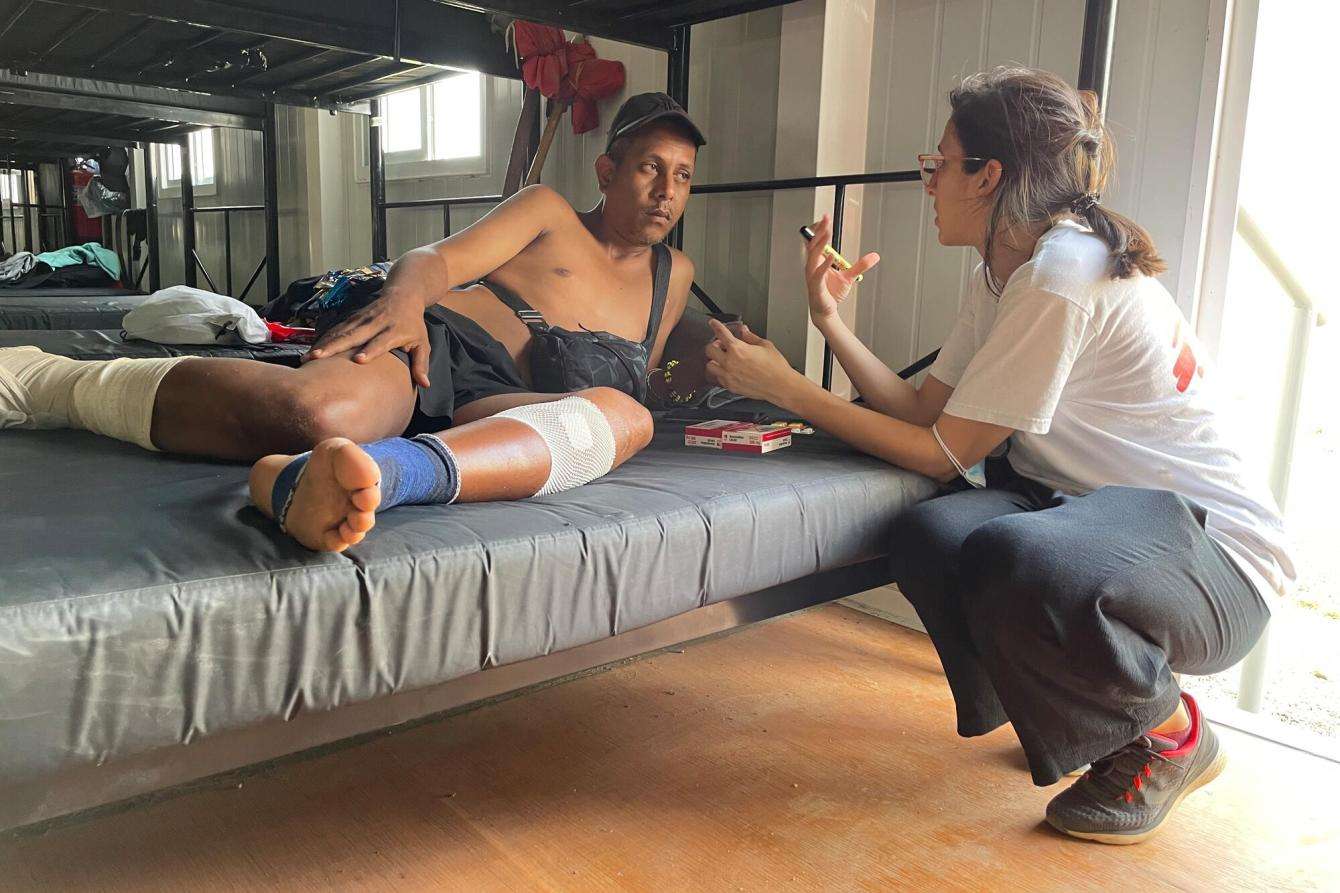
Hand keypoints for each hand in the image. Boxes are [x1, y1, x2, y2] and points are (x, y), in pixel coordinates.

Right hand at [304, 287, 431, 386]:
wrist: (404, 294)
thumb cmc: (413, 324)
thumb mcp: (423, 343)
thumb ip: (421, 364)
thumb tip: (425, 384)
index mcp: (394, 330)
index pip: (381, 341)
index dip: (371, 350)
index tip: (359, 360)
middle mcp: (376, 323)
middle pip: (353, 335)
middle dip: (334, 347)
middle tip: (317, 359)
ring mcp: (363, 319)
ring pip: (340, 331)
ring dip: (323, 344)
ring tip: (308, 357)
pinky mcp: (354, 317)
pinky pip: (337, 328)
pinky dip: (324, 338)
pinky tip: (312, 348)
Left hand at [703, 319, 797, 404]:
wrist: (781, 385)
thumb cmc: (776, 367)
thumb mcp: (765, 345)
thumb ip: (750, 337)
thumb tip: (744, 330)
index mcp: (738, 349)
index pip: (721, 333)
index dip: (716, 326)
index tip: (713, 323)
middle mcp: (730, 362)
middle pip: (709, 350)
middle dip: (714, 345)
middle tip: (721, 344)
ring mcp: (729, 375)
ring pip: (710, 366)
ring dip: (714, 360)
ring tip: (722, 359)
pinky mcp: (731, 386)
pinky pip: (718, 378)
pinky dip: (720, 373)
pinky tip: (728, 370)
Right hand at [802, 214, 878, 323]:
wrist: (825, 311)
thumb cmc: (830, 293)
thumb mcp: (849, 276)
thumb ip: (860, 265)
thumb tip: (875, 256)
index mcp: (818, 262)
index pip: (816, 241)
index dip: (820, 229)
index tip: (826, 218)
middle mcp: (812, 266)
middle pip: (813, 244)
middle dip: (820, 230)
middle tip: (826, 218)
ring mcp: (812, 276)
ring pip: (813, 256)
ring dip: (820, 243)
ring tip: (827, 232)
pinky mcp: (816, 286)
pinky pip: (818, 273)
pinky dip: (824, 265)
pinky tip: (830, 256)